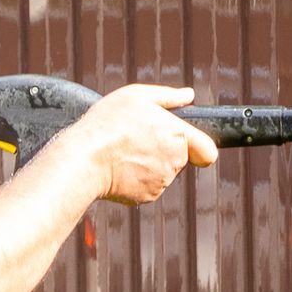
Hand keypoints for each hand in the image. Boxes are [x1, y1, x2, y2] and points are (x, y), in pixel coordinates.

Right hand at [62, 84, 218, 205]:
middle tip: (136, 137)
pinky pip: (146, 185)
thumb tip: (189, 95)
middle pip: (180, 157)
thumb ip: (168, 96)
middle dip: (163, 148)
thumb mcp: (136, 97)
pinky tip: (117, 166)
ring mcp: (161, 182)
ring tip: (122, 150)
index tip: (188, 142)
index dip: (200, 146)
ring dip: (148, 162)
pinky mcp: (145, 196)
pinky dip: (134, 177)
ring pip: (162, 171)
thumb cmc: (108, 124)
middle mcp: (176, 162)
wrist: (82, 159)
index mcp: (179, 136)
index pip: (209, 150)